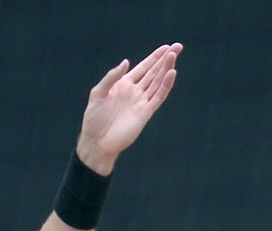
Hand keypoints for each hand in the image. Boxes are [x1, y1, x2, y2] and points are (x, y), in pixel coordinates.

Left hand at [77, 43, 181, 173]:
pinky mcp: (145, 113)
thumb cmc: (94, 119)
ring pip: (157, 82)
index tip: (166, 47)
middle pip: (154, 72)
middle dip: (165, 60)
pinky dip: (165, 86)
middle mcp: (135, 91)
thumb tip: (126, 62)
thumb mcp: (98, 93)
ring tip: (174, 56)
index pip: (143, 67)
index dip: (154, 57)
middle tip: (177, 47)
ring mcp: (141, 102)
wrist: (98, 142)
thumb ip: (112, 77)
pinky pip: (158, 97)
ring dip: (166, 69)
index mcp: (123, 84)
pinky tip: (171, 74)